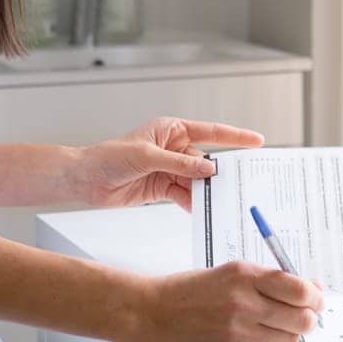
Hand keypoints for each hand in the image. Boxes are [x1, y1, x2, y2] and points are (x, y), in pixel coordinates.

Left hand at [72, 116, 263, 210]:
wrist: (85, 180)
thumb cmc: (108, 157)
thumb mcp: (145, 156)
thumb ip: (178, 164)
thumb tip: (207, 169)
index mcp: (171, 130)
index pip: (209, 132)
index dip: (235, 136)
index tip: (257, 140)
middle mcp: (173, 148)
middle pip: (205, 162)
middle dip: (220, 174)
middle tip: (241, 184)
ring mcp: (169, 169)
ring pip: (196, 182)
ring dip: (206, 193)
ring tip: (222, 203)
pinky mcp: (162, 188)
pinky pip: (185, 196)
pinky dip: (193, 204)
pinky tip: (202, 211)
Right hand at [137, 262, 324, 341]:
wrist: (155, 311)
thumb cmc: (191, 289)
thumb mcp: (232, 272)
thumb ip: (269, 280)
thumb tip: (308, 288)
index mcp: (245, 276)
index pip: (299, 290)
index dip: (316, 296)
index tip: (317, 297)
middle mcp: (244, 303)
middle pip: (301, 319)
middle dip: (311, 318)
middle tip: (308, 315)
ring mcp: (238, 332)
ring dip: (293, 336)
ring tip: (285, 328)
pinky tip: (262, 338)